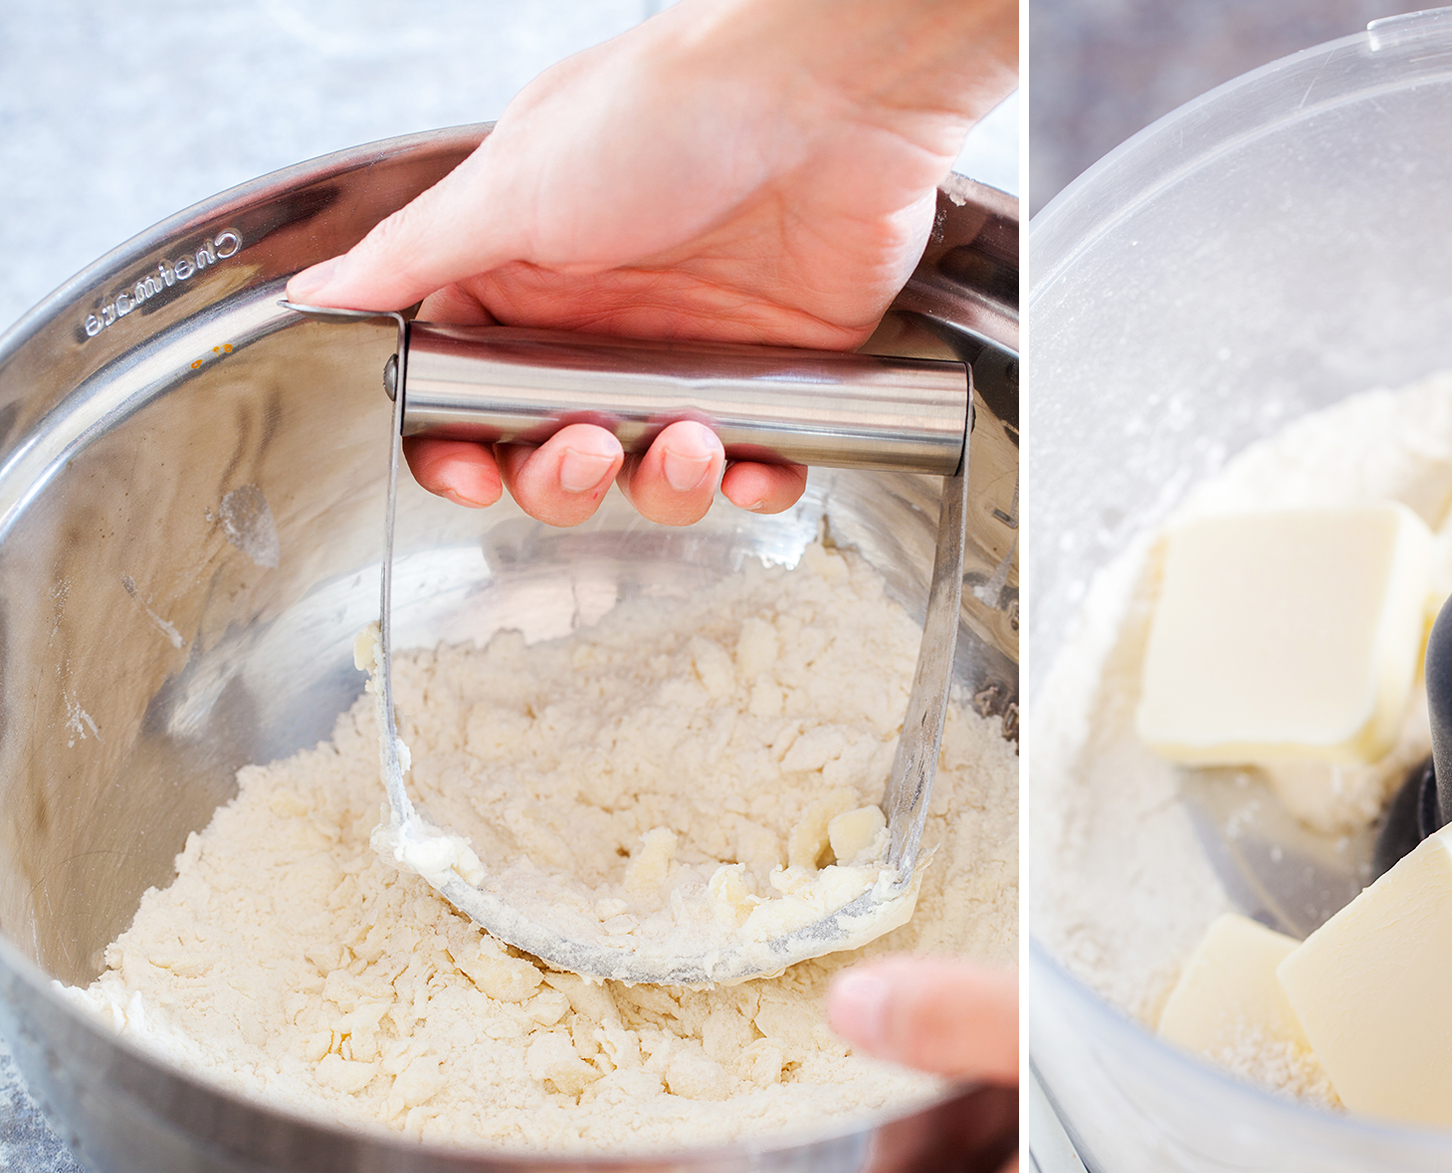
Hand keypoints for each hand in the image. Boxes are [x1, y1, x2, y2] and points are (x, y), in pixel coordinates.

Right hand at [284, 0, 1014, 527]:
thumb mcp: (511, 183)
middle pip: (553, 455)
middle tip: (585, 452)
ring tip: (688, 441)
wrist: (822, 95)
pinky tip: (750, 463)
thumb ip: (414, 258)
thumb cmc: (667, 109)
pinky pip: (758, 462)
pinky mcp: (776, 371)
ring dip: (662, 485)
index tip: (469, 471)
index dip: (459, 447)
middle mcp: (601, 323)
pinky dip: (752, 482)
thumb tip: (316, 294)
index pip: (463, 394)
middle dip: (562, 479)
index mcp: (524, 277)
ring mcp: (690, 352)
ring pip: (654, 475)